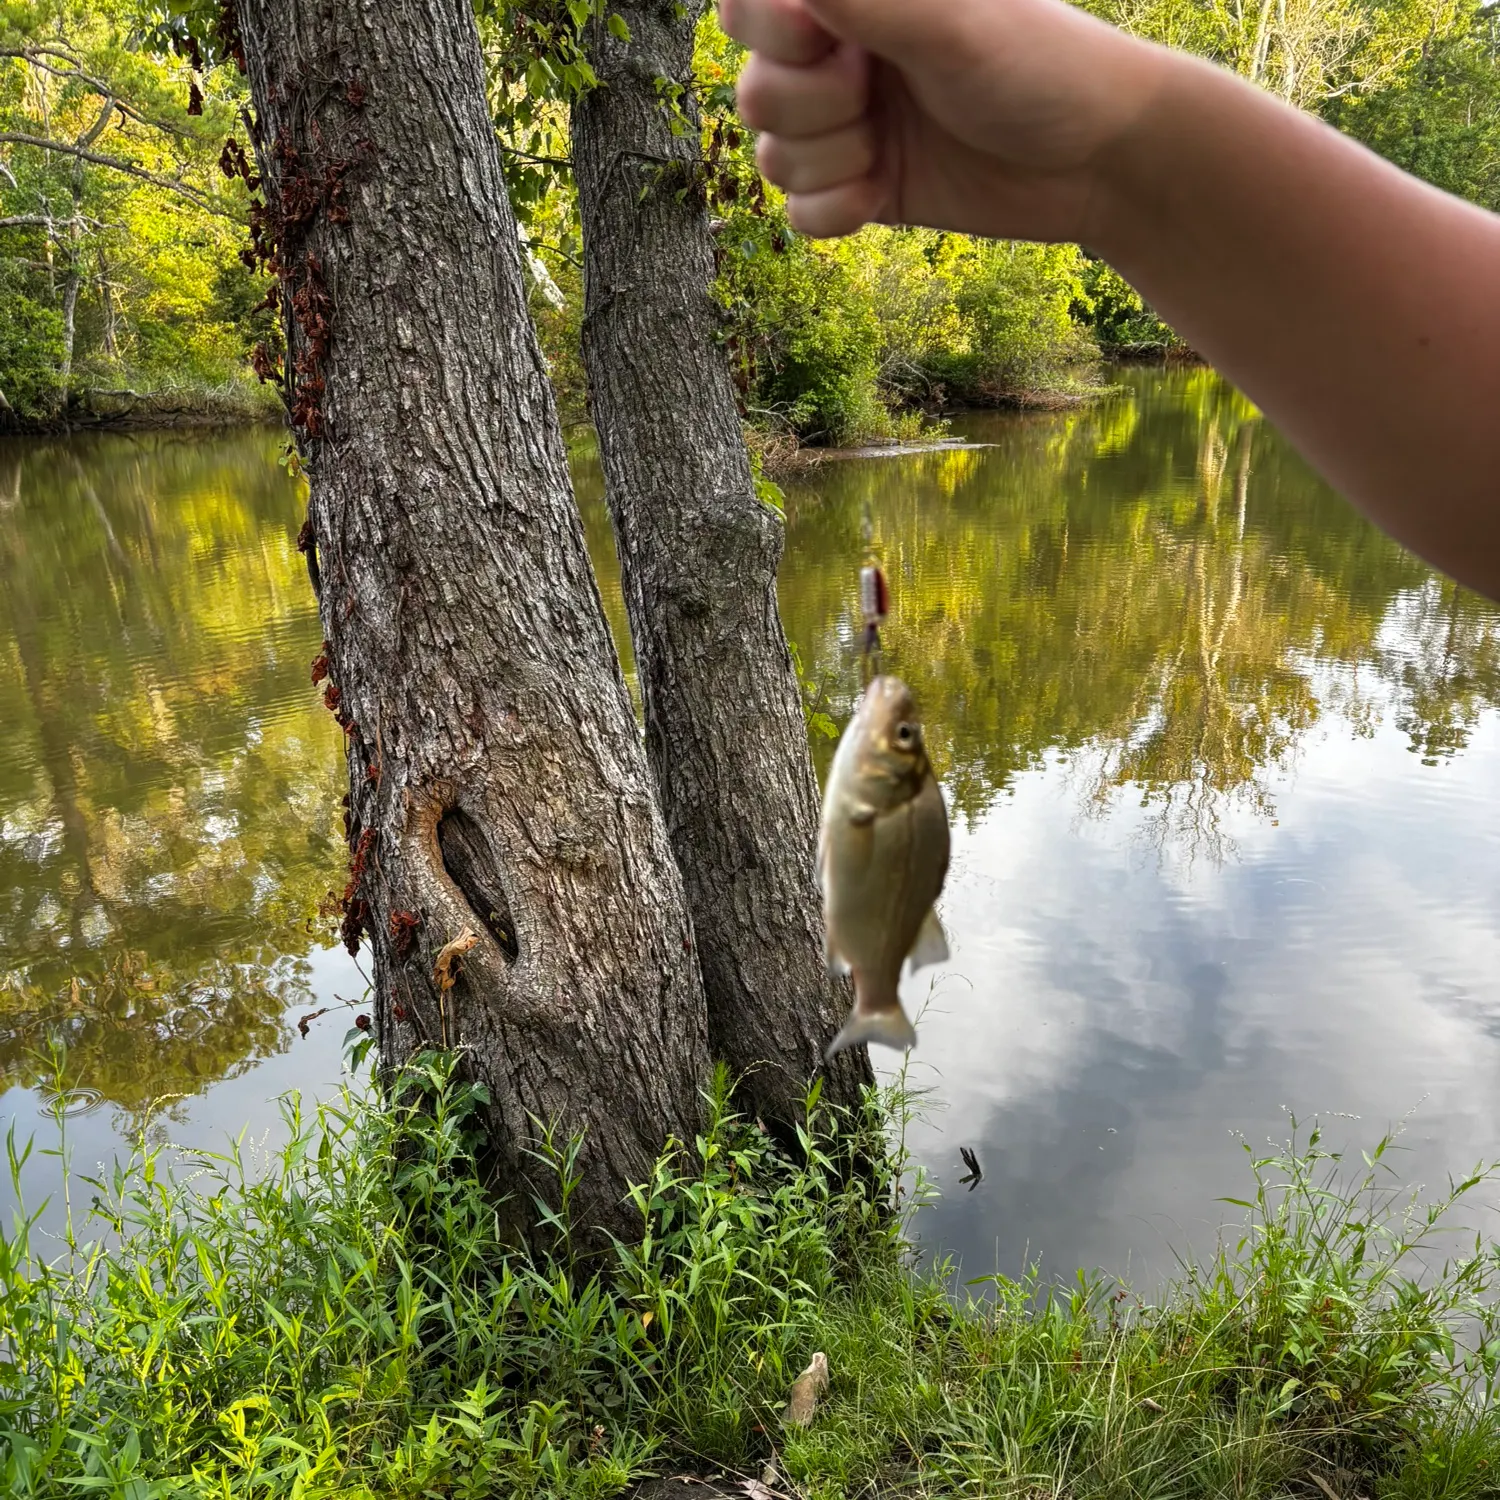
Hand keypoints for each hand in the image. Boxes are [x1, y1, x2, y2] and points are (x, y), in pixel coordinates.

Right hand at [719, 0, 1171, 243]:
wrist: (1095, 163)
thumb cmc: (1039, 66)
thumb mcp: (950, 23)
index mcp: (856, 0)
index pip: (745, 5)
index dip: (763, 26)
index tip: (818, 35)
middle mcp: (842, 56)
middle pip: (752, 90)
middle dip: (806, 103)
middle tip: (873, 89)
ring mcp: (850, 127)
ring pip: (773, 158)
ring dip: (831, 160)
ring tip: (892, 146)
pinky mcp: (863, 190)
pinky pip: (800, 214)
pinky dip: (836, 210)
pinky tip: (884, 194)